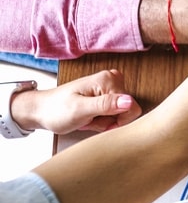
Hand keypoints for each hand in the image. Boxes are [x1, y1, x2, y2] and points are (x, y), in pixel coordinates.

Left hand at [11, 70, 141, 134]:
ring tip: (86, 119)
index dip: (117, 121)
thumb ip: (105, 105)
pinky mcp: (106, 94)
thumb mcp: (80, 110)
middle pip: (126, 110)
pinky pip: (114, 113)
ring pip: (120, 113)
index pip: (132, 107)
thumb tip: (129, 101)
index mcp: (109, 79)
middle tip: (89, 119)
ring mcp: (109, 87)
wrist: (40, 111)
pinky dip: (101, 120)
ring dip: (103, 121)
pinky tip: (88, 118)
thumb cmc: (55, 110)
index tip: (98, 122)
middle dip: (109, 121)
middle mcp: (112, 79)